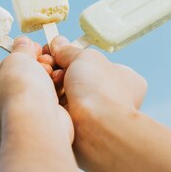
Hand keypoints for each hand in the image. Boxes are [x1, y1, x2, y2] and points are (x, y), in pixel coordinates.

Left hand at [0, 36, 72, 148]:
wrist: (37, 125)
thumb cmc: (19, 90)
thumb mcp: (18, 59)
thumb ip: (20, 50)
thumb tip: (23, 43)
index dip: (15, 61)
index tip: (31, 53)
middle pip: (9, 90)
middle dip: (28, 76)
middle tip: (44, 63)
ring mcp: (1, 137)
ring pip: (23, 105)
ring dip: (39, 89)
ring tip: (53, 75)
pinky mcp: (24, 144)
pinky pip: (35, 119)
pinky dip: (46, 106)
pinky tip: (57, 93)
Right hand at [47, 36, 147, 167]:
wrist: (94, 126)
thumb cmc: (100, 90)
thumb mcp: (84, 57)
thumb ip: (69, 50)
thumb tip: (58, 44)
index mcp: (124, 79)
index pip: (95, 63)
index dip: (74, 56)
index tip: (57, 52)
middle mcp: (111, 97)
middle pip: (77, 76)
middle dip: (59, 69)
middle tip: (49, 63)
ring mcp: (94, 113)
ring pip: (65, 91)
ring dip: (53, 82)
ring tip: (48, 77)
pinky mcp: (77, 125)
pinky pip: (58, 106)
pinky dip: (50, 98)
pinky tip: (46, 93)